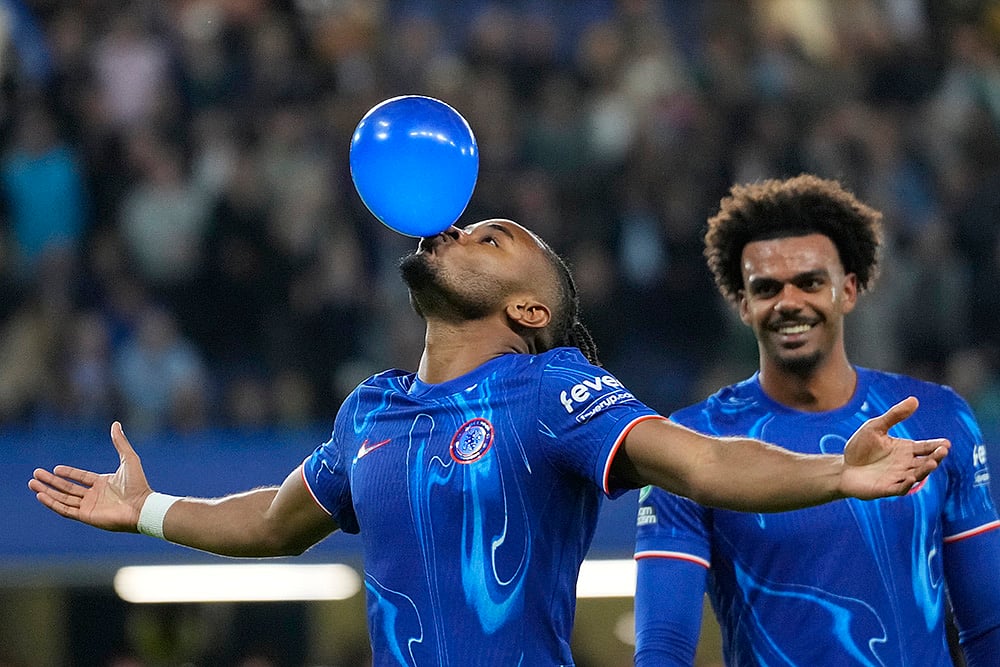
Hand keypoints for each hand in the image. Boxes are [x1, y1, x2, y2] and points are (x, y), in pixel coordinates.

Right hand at [28, 422, 151, 531]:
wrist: (141, 506)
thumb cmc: (138, 484)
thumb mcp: (129, 458)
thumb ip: (120, 442)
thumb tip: (115, 424)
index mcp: (103, 484)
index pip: (80, 478)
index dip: (68, 473)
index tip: (55, 468)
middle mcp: (94, 495)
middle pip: (67, 488)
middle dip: (50, 482)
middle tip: (35, 475)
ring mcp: (89, 507)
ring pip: (62, 499)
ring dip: (47, 492)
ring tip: (32, 484)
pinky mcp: (85, 516)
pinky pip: (65, 510)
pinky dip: (52, 503)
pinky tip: (41, 495)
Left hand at [841, 396, 949, 498]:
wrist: (843, 467)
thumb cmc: (860, 447)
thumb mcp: (876, 427)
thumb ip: (894, 415)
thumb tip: (914, 399)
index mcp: (906, 449)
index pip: (926, 448)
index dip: (937, 446)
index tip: (946, 443)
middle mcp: (906, 464)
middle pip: (926, 461)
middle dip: (936, 457)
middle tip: (943, 451)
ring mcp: (898, 477)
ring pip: (917, 475)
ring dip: (925, 470)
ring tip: (932, 463)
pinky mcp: (887, 489)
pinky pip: (901, 488)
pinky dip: (907, 484)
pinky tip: (911, 477)